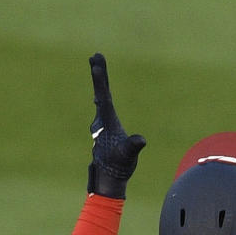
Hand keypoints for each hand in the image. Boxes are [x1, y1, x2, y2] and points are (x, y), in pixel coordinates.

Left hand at [87, 53, 146, 197]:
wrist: (109, 178)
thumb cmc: (119, 166)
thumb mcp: (128, 156)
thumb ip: (133, 146)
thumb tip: (140, 140)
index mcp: (107, 122)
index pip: (104, 97)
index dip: (100, 80)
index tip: (96, 64)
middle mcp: (101, 120)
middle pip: (100, 93)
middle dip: (98, 75)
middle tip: (95, 56)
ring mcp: (101, 124)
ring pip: (100, 98)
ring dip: (99, 82)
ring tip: (96, 64)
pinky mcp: (104, 128)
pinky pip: (103, 106)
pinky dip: (102, 95)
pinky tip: (101, 92)